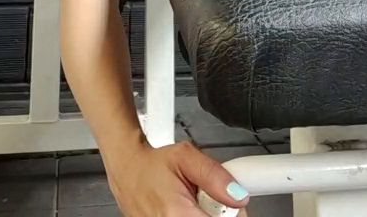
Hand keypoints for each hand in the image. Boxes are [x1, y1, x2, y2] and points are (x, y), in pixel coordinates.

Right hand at [105, 140, 249, 216]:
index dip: (231, 213)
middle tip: (209, 199)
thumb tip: (239, 195)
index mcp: (178, 215)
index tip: (231, 202)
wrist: (127, 170)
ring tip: (196, 204)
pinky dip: (195, 216)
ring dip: (206, 216)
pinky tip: (189, 209)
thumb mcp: (186, 156)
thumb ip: (214, 175)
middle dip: (219, 214)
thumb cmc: (151, 164)